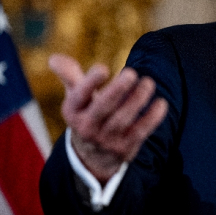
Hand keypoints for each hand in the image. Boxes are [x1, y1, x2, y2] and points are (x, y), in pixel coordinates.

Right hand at [49, 54, 167, 182]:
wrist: (93, 156)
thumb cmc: (87, 114)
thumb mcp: (75, 98)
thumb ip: (69, 75)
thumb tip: (53, 58)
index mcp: (73, 111)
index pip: (79, 96)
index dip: (90, 82)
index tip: (103, 68)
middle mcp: (87, 127)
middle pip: (102, 109)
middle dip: (117, 91)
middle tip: (131, 73)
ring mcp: (106, 140)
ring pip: (122, 120)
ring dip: (136, 100)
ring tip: (148, 82)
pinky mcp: (124, 148)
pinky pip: (139, 133)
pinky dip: (151, 119)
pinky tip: (161, 103)